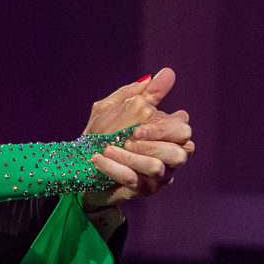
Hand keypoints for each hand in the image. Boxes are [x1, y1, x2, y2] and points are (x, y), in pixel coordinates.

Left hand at [80, 67, 194, 208]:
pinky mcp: (143, 190)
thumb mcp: (114, 108)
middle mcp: (167, 156)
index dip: (165, 126)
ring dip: (132, 157)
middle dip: (154, 143)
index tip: (139, 123)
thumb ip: (141, 93)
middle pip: (181, 150)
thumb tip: (166, 73)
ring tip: (108, 149)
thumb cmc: (101, 134)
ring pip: (159, 167)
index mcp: (165, 134)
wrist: (79, 165)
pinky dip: (116, 169)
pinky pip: (136, 181)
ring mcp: (158, 175)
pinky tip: (99, 160)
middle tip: (129, 137)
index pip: (183, 129)